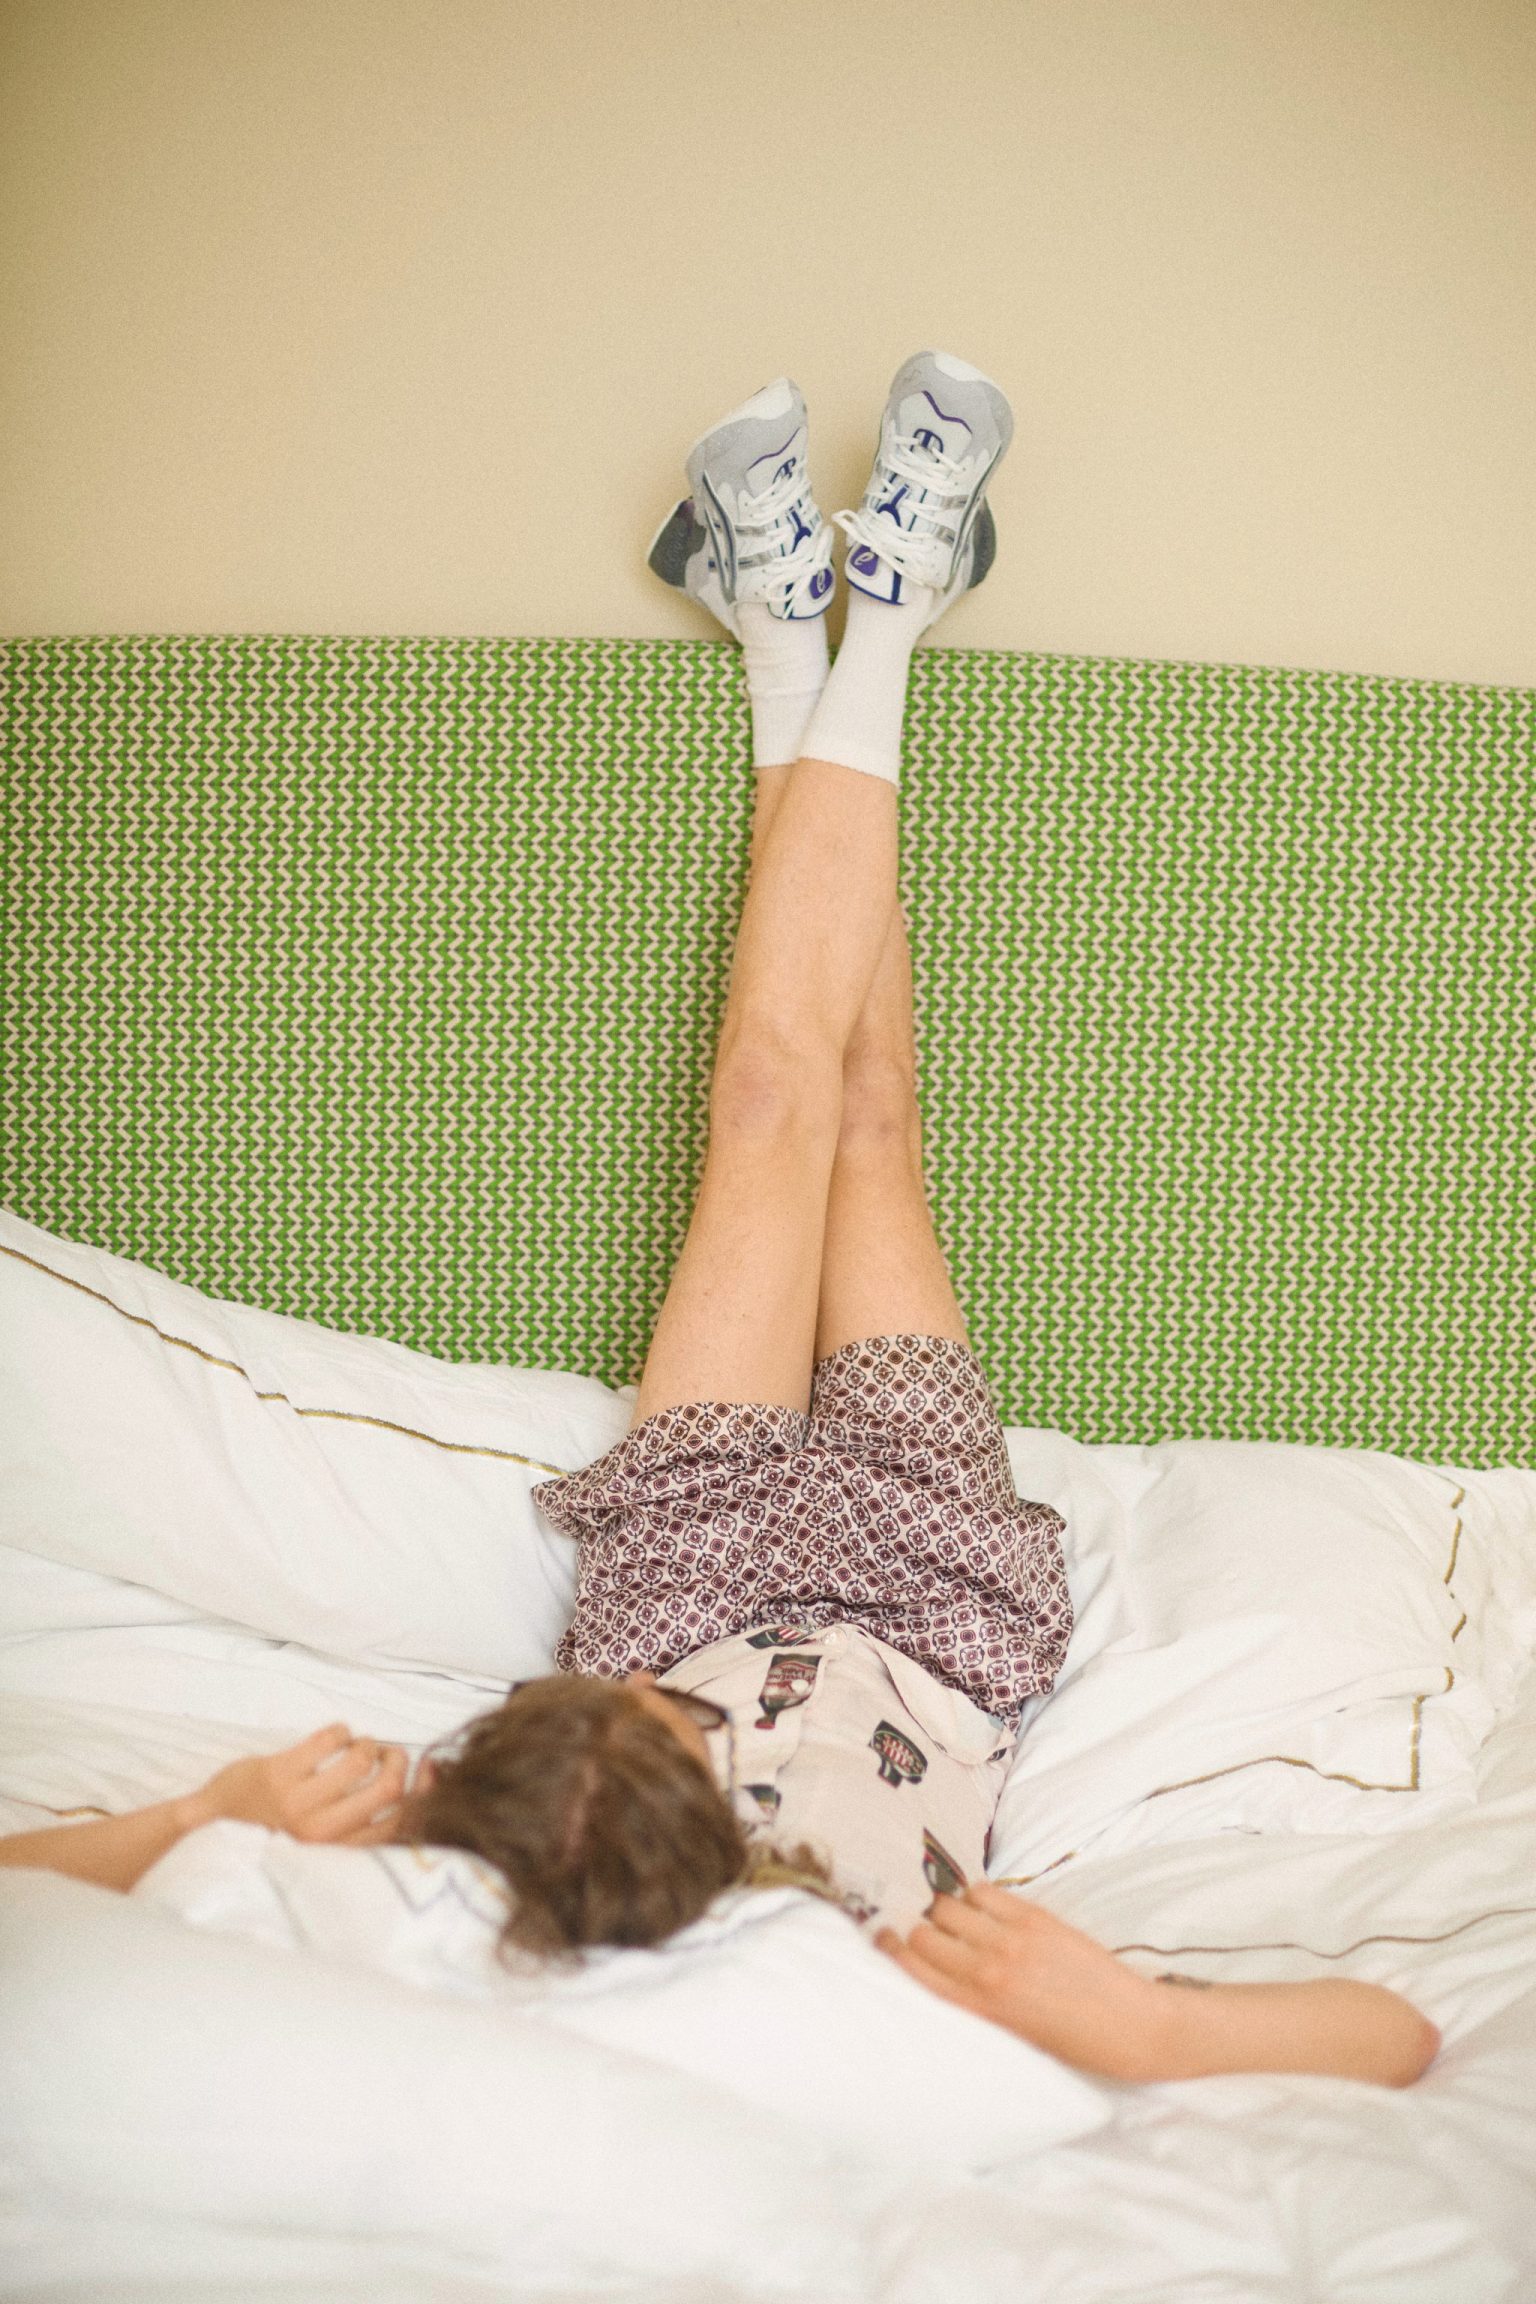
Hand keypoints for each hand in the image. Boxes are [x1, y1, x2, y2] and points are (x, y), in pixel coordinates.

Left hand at [183, 1725, 410, 1848]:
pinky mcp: (279, 1773)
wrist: (211, 1827)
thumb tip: (414, 1793)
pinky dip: (340, 1731)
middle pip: (389, 1788)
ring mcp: (299, 1802)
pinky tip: (333, 1737)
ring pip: (361, 1759)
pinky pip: (329, 1739)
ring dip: (368, 1744)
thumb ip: (358, 1829)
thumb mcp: (319, 1847)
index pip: (398, 1824)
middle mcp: (321, 1833)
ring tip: (359, 1746)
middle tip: (390, 1754)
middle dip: (399, 1761)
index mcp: (334, 1853)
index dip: (423, 1791)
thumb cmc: (273, 1835)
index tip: (427, 1769)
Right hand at [878, 1884, 1168, 2081]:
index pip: (911, 1967)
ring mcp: (1011, 1941)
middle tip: (924, 1929)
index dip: (891, 1947)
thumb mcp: (1010, 2036)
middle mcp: (987, 1971)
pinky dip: (976, 1896)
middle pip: (924, 1931)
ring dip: (946, 1910)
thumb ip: (972, 2003)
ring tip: (956, 1918)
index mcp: (977, 2009)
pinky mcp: (1036, 1919)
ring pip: (948, 1905)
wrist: (1132, 2030)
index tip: (883, 1937)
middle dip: (919, 1929)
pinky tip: (984, 1908)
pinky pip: (983, 1891)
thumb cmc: (1071, 2044)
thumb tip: (941, 1970)